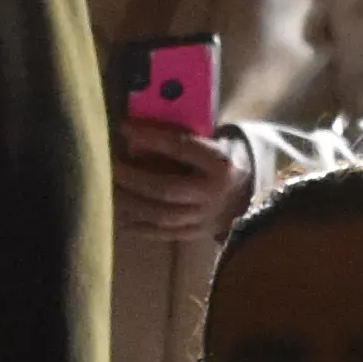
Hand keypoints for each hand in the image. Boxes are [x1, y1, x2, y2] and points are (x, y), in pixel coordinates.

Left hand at [112, 114, 247, 241]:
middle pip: (166, 189)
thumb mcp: (213, 138)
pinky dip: (140, 226)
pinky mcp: (198, 233)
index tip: (124, 128)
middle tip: (110, 167)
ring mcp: (206, 218)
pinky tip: (121, 218)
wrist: (253, 188)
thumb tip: (141, 133)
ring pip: (162, 215)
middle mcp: (214, 194)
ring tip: (109, 191)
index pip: (180, 147)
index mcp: (221, 163)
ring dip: (131, 204)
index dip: (150, 137)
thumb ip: (183, 136)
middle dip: (134, 178)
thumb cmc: (224, 154)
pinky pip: (164, 233)